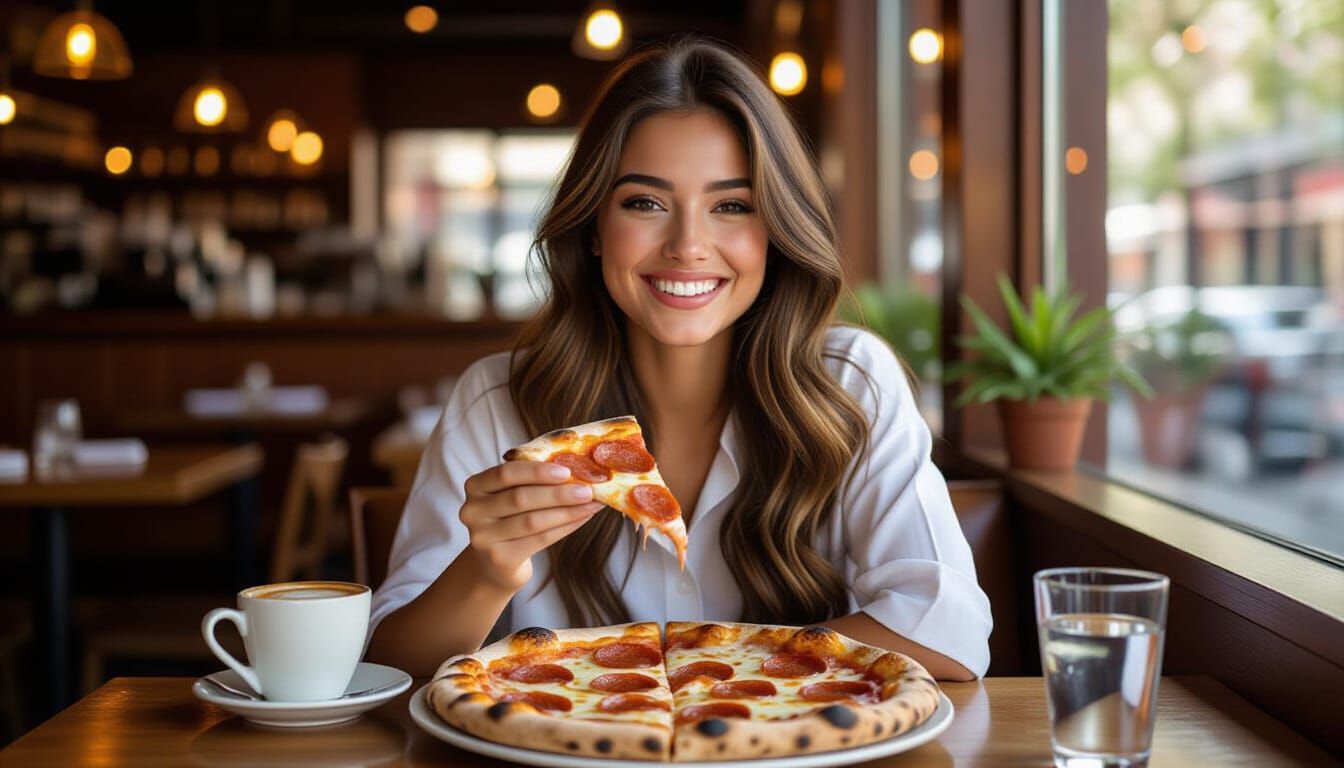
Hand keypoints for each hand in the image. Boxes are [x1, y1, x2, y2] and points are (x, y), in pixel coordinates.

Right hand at [460, 461, 602, 591]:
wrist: (495, 562)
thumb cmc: (511, 518)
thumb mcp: (512, 494)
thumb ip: (532, 480)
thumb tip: (577, 466)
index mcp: (475, 486)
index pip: (505, 474)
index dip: (536, 472)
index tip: (566, 471)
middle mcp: (472, 511)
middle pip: (520, 498)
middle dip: (558, 493)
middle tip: (588, 490)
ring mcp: (483, 537)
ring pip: (532, 521)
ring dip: (567, 511)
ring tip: (592, 504)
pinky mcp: (499, 558)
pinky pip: (539, 540)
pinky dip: (565, 527)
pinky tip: (582, 518)